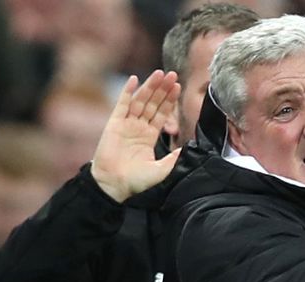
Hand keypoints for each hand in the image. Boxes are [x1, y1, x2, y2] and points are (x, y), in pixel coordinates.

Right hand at [91, 70, 181, 202]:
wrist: (114, 185)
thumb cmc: (137, 181)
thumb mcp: (162, 170)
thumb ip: (174, 158)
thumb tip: (190, 147)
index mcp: (148, 136)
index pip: (161, 114)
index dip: (169, 100)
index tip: (177, 87)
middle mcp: (138, 128)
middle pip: (152, 104)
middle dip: (162, 89)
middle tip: (173, 74)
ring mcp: (125, 124)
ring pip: (140, 101)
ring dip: (150, 87)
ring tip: (160, 74)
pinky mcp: (114, 124)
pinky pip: (122, 105)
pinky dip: (127, 92)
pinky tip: (135, 79)